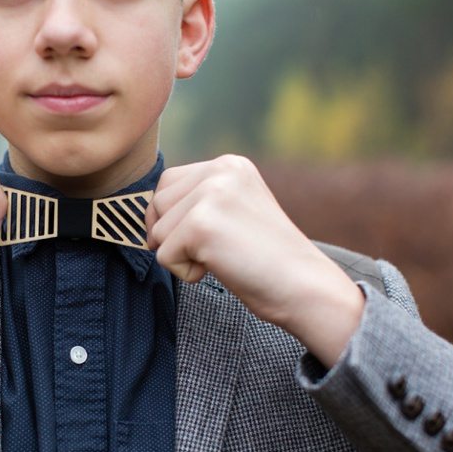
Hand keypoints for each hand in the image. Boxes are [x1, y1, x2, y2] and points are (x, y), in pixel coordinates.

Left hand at [146, 154, 364, 366]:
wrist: (304, 287)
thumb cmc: (266, 259)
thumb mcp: (234, 211)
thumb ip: (199, 199)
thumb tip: (148, 213)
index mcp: (229, 164)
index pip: (168, 183)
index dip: (173, 217)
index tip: (206, 237)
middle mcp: (220, 170)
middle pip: (157, 205)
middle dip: (173, 235)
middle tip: (217, 249)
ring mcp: (210, 195)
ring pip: (156, 232)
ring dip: (181, 255)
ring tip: (223, 256)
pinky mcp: (201, 225)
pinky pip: (163, 256)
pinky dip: (186, 273)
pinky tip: (222, 267)